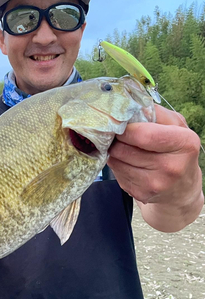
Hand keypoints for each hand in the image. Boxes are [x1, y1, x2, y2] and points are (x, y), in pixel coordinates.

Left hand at [108, 104, 203, 230]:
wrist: (181, 189)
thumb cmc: (177, 150)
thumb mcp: (175, 126)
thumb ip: (155, 112)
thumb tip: (128, 103)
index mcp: (184, 143)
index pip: (143, 135)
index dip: (126, 128)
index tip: (120, 124)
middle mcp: (171, 167)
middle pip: (124, 149)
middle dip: (116, 139)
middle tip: (116, 135)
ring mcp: (155, 184)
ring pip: (117, 161)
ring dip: (114, 152)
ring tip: (123, 147)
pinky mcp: (142, 194)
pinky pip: (117, 174)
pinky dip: (117, 165)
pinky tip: (127, 162)